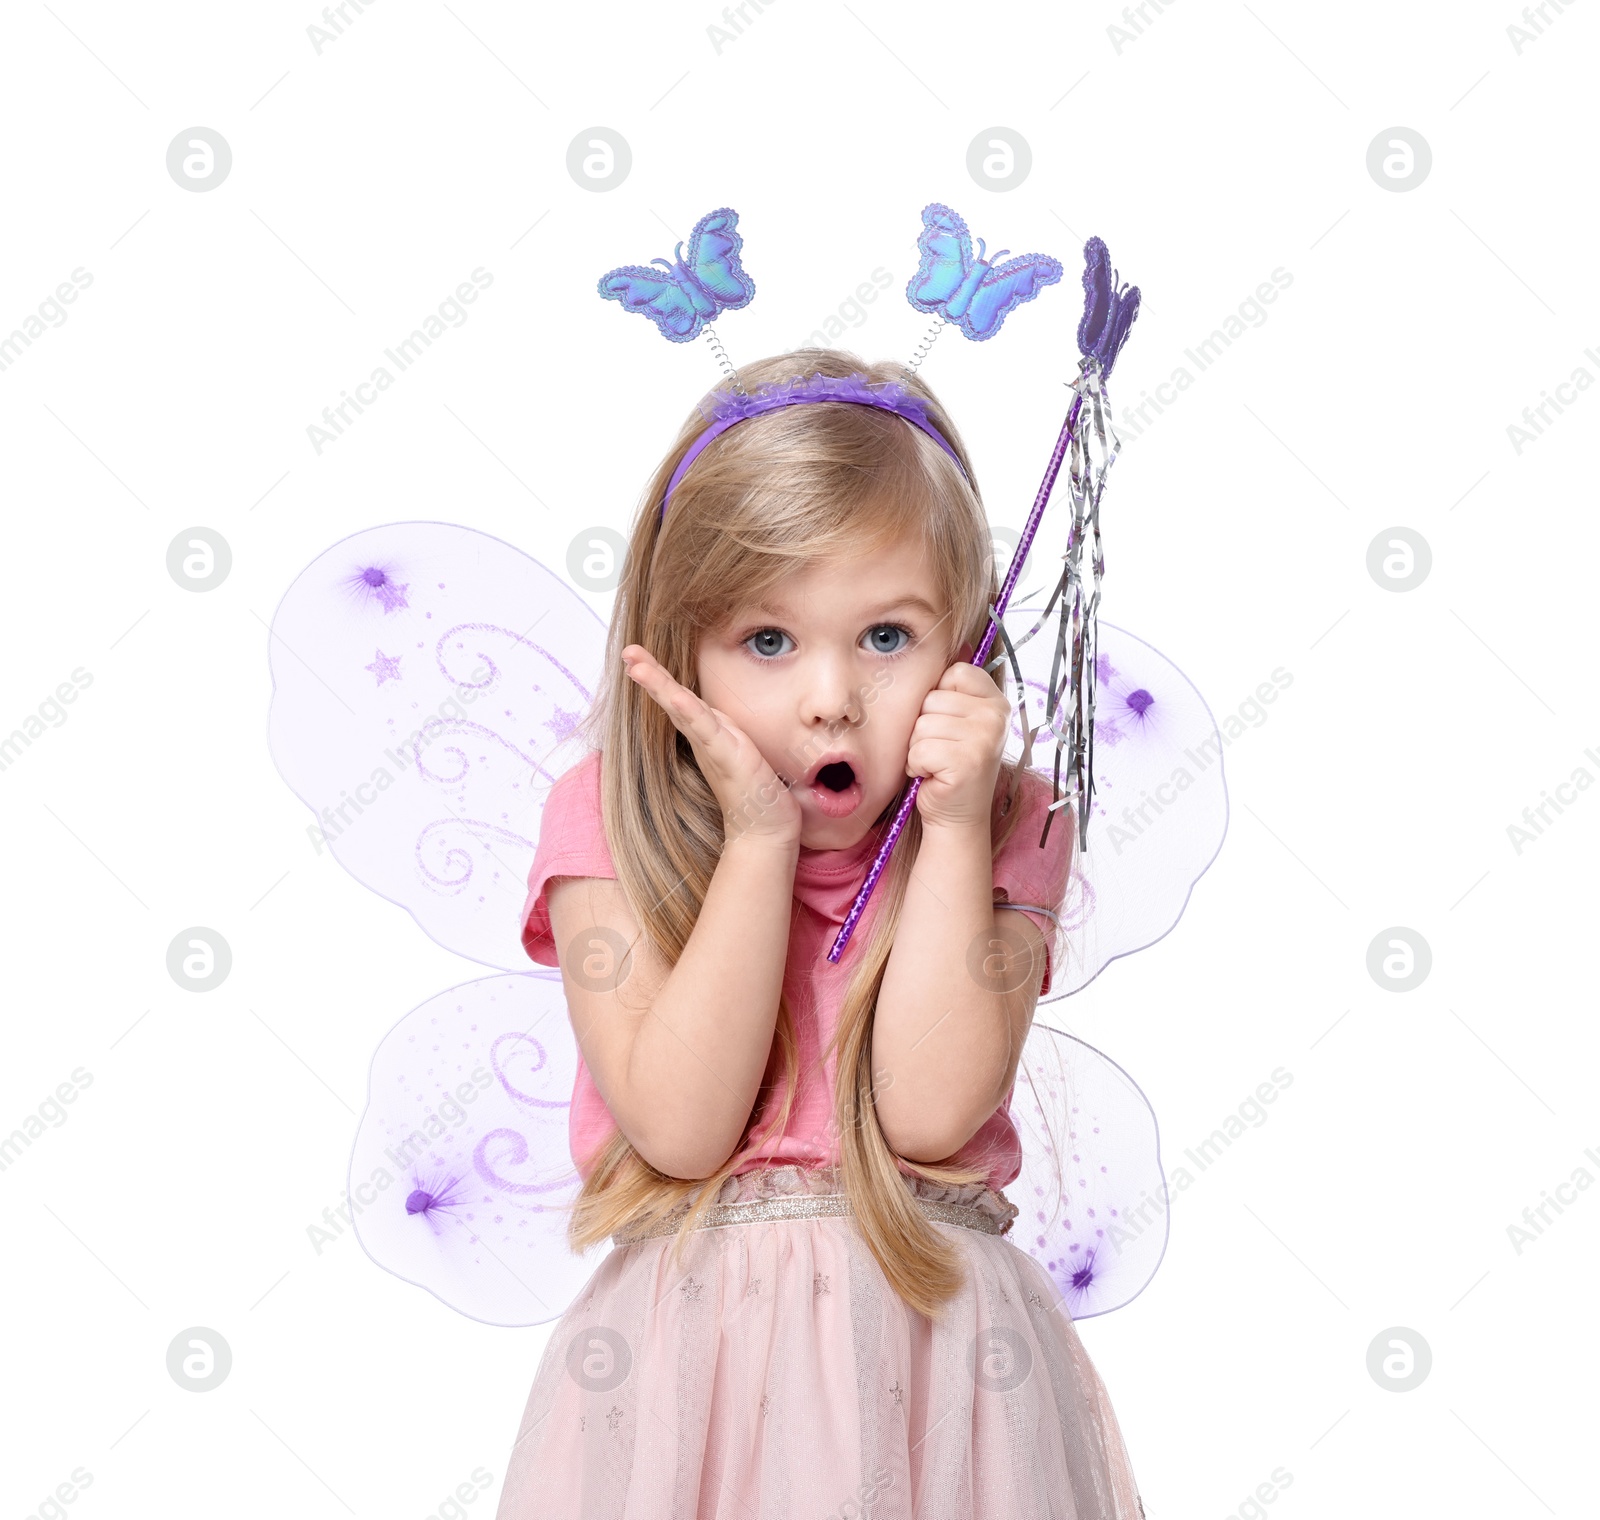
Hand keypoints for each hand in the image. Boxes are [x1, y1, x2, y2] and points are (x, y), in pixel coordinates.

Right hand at [622, 645, 801, 844]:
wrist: (766, 831)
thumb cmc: (758, 794)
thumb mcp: (746, 752)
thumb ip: (733, 734)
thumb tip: (727, 718)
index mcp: (709, 735)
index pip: (682, 700)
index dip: (661, 677)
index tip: (639, 656)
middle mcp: (704, 740)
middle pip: (672, 699)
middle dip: (649, 673)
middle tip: (627, 651)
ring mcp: (712, 748)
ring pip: (681, 708)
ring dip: (658, 684)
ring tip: (635, 664)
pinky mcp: (726, 757)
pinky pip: (705, 728)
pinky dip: (687, 709)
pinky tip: (672, 695)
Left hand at [906, 654, 1009, 831]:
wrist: (956, 815)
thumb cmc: (948, 765)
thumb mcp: (957, 721)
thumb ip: (955, 689)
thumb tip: (960, 639)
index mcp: (996, 700)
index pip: (954, 673)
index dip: (938, 700)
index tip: (949, 726)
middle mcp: (997, 716)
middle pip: (931, 700)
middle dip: (924, 728)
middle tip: (941, 751)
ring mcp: (986, 738)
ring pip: (922, 725)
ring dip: (918, 749)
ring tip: (936, 764)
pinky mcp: (968, 761)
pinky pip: (920, 749)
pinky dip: (917, 766)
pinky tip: (933, 776)